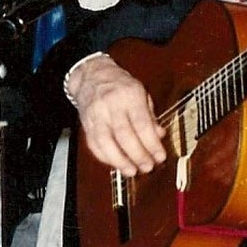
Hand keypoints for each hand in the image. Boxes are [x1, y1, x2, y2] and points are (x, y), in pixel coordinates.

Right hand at [68, 55, 165, 173]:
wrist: (91, 75)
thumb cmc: (119, 84)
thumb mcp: (141, 93)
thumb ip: (151, 116)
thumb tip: (159, 136)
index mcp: (129, 95)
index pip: (141, 123)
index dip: (151, 143)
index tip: (160, 156)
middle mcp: (110, 105)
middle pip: (123, 135)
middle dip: (137, 155)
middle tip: (148, 167)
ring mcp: (96, 115)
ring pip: (105, 143)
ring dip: (119, 161)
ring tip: (132, 171)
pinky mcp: (86, 125)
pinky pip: (94, 145)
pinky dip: (105, 158)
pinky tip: (116, 164)